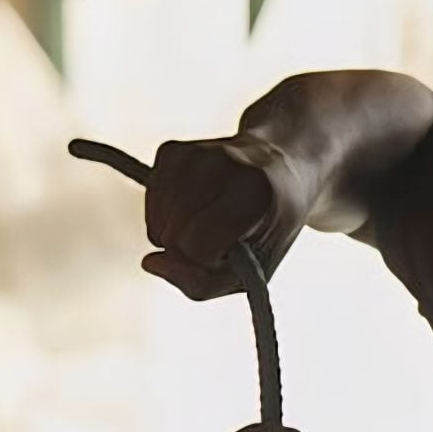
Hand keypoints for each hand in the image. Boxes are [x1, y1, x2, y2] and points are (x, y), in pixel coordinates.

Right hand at [141, 134, 316, 301]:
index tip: (225, 253)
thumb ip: (203, 282)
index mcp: (255, 193)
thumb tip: (151, 263)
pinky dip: (164, 213)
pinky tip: (191, 208)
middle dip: (186, 248)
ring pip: (158, 216)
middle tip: (215, 240)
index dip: (204, 261)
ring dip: (172, 232)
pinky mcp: (173, 149)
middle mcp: (224, 163)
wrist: (281, 171)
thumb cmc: (268, 224)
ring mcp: (194, 152)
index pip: (198, 245)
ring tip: (205, 225)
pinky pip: (151, 198)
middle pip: (173, 231)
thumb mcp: (257, 266)